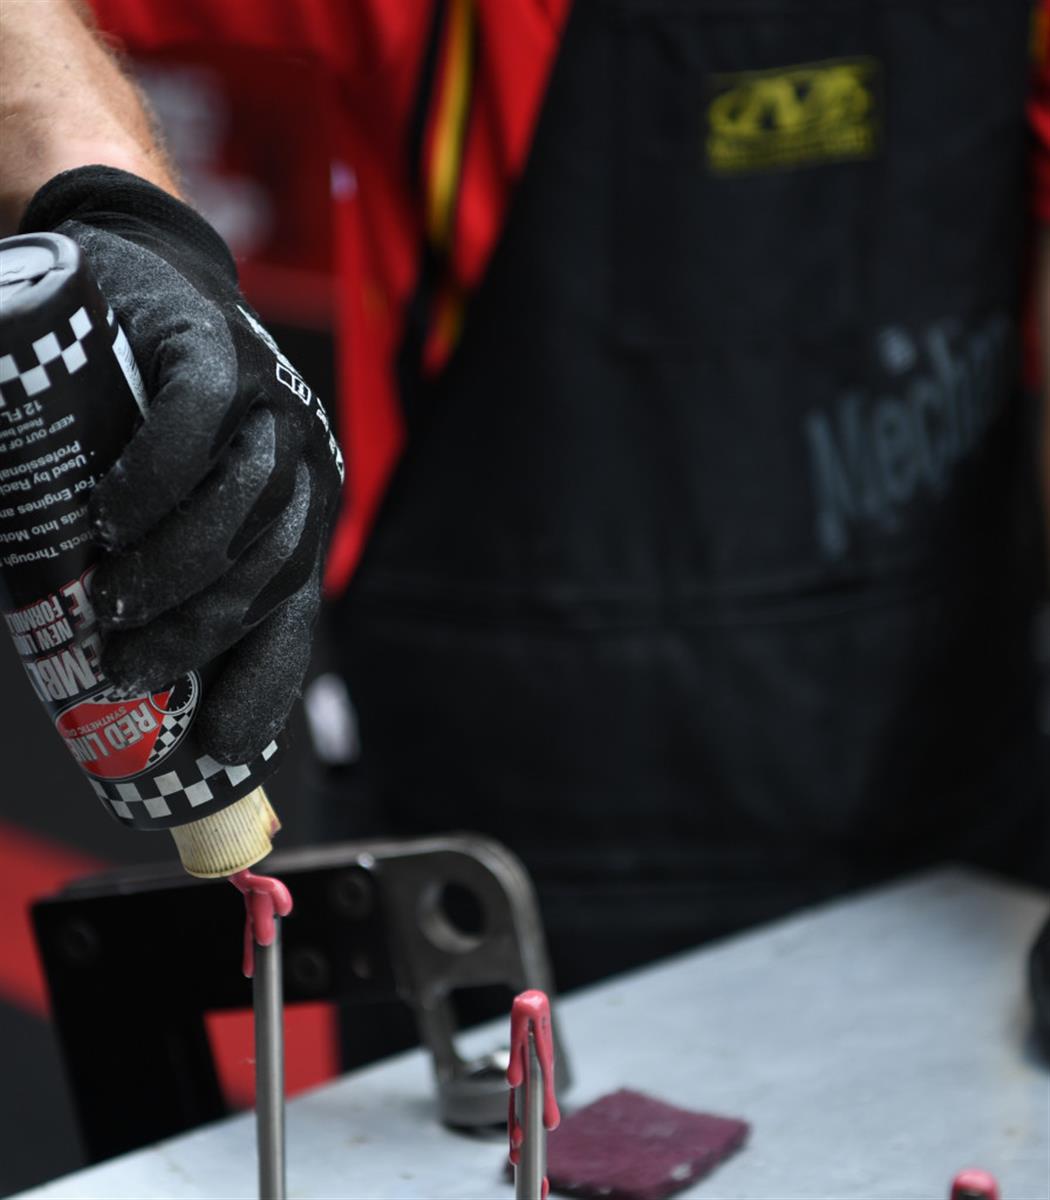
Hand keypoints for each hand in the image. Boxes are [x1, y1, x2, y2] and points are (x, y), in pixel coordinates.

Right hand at [20, 166, 343, 763]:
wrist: (134, 286)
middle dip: (196, 634)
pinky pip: (200, 424)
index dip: (261, 682)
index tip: (213, 743)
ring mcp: (265, 405)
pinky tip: (113, 515)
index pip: (292, 614)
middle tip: (125, 669)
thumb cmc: (142, 420)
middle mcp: (299, 467)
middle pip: (265, 569)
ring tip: (112, 603)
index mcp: (296, 516)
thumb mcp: (163, 514)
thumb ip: (161, 576)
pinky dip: (158, 479)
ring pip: (241, 504)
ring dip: (176, 568)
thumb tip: (123, 677)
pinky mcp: (217, 350)